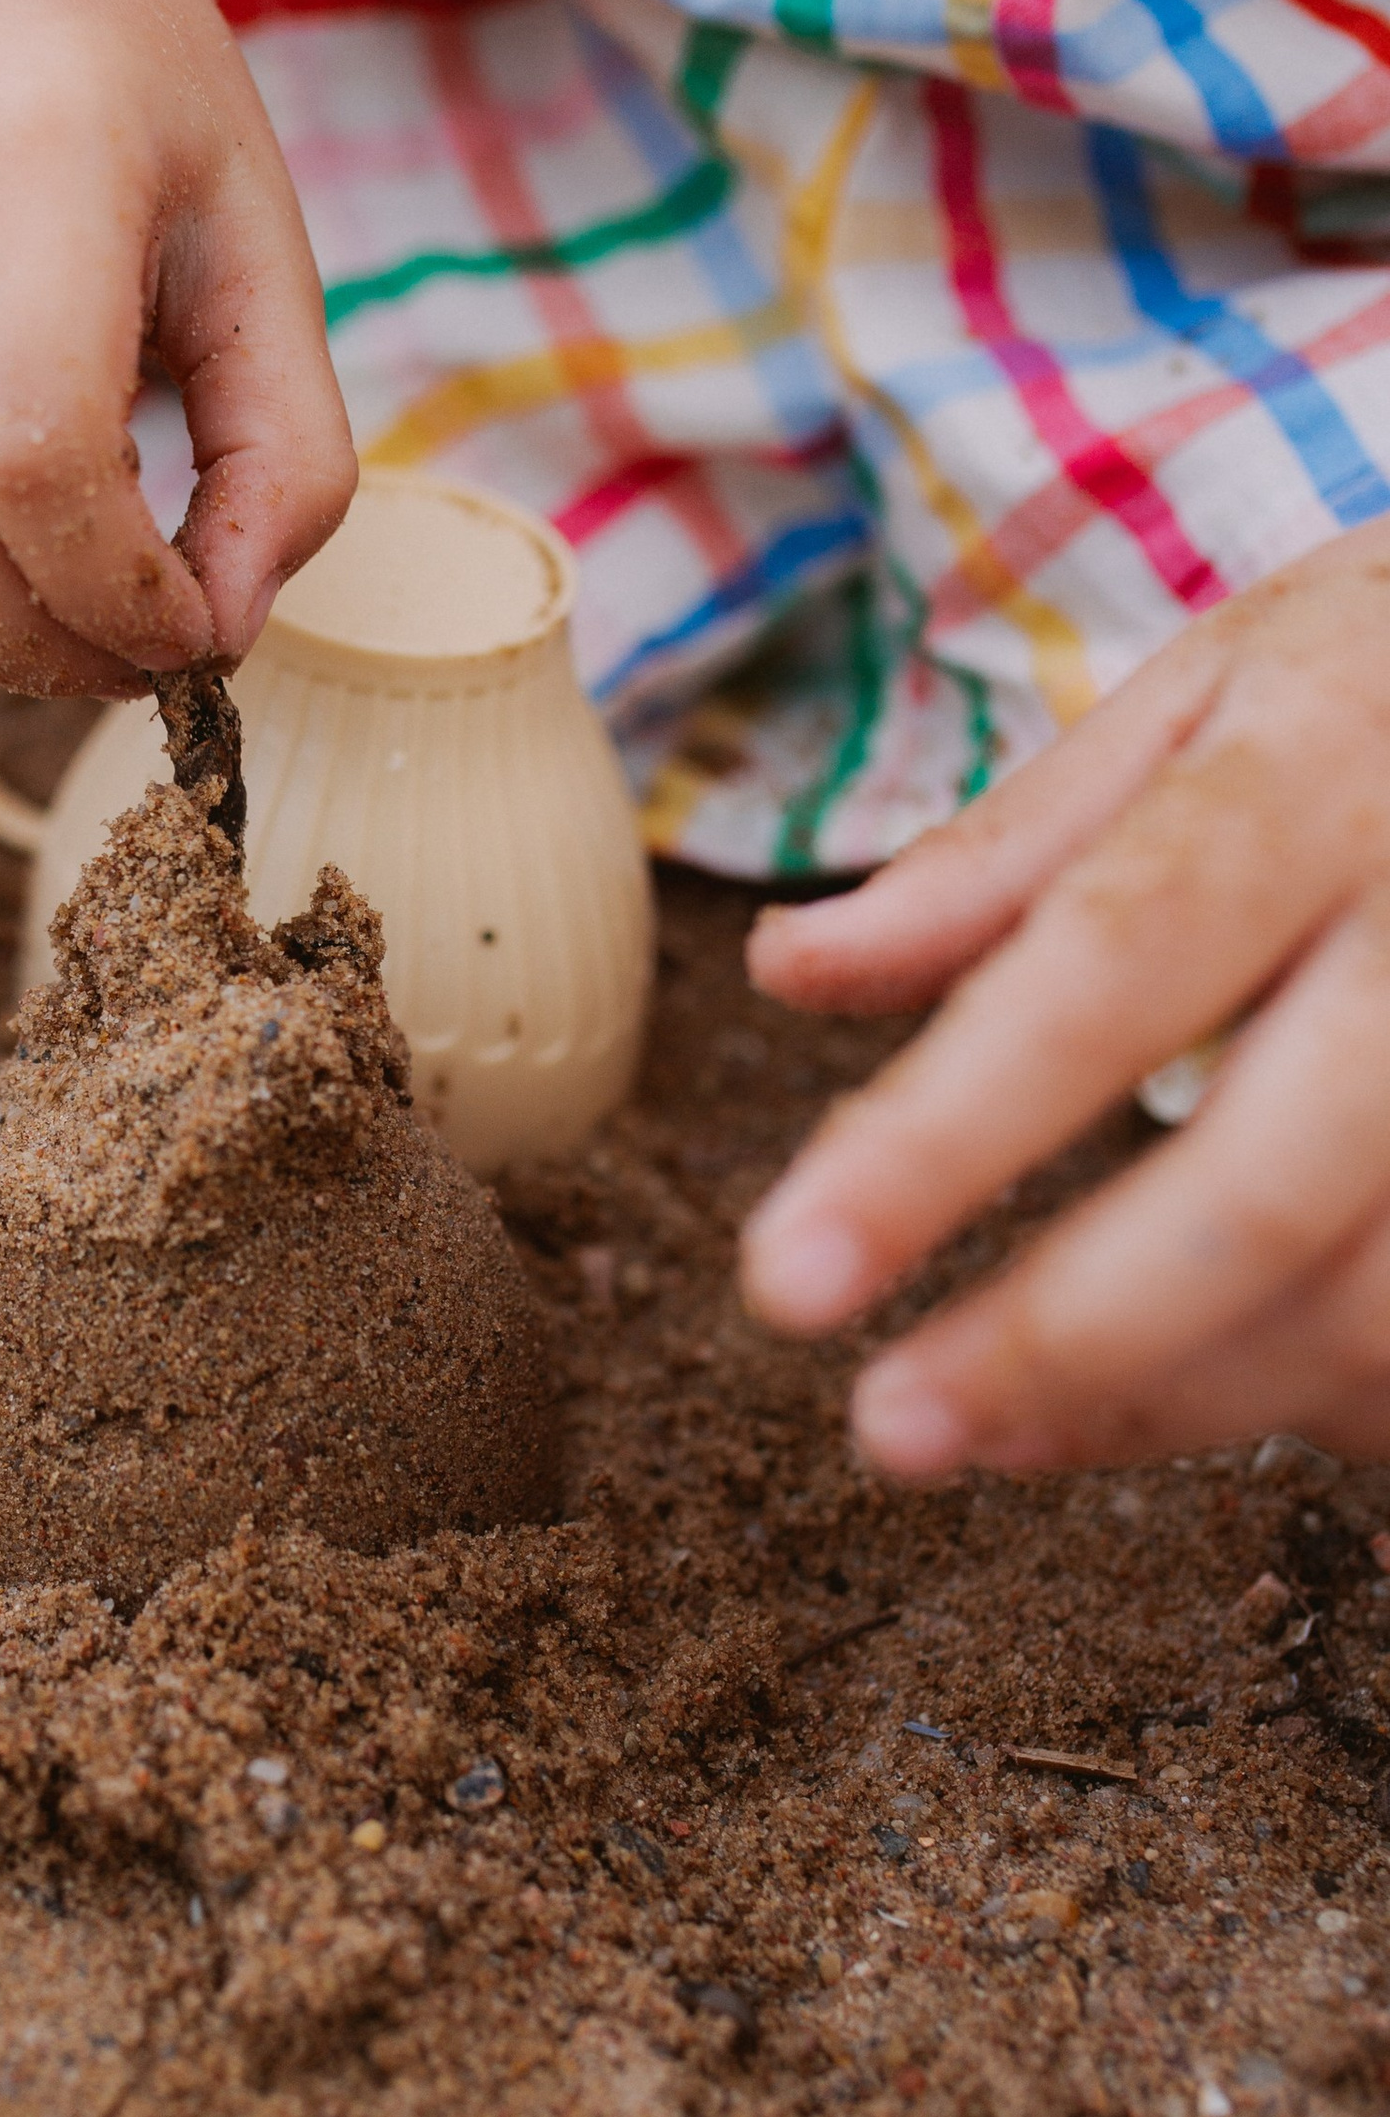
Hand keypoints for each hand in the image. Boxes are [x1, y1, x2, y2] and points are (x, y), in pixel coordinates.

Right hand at [0, 0, 354, 695]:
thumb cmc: (134, 103)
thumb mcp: (262, 242)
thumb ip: (288, 450)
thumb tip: (223, 634)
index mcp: (32, 141)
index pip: (41, 446)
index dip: (113, 590)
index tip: (187, 637)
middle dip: (26, 634)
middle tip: (114, 660)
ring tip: (42, 551)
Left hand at [736, 523, 1389, 1470]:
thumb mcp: (1219, 687)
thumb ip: (1010, 856)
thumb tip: (789, 970)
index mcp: (1319, 768)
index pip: (1105, 967)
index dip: (940, 1139)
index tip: (786, 1278)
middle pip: (1263, 1183)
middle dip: (1066, 1337)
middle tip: (894, 1430)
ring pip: (1381, 1306)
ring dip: (1190, 1398)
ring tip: (1027, 1418)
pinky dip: (1341, 1405)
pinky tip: (1232, 1390)